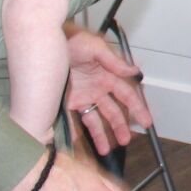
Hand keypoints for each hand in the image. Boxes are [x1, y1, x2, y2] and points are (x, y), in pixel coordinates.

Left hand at [63, 28, 149, 155]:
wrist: (43, 44)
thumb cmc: (70, 40)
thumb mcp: (95, 47)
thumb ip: (114, 62)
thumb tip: (135, 71)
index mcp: (107, 75)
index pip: (126, 95)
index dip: (138, 108)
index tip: (147, 122)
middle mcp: (97, 88)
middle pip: (113, 111)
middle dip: (121, 126)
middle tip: (127, 141)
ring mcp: (82, 97)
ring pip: (96, 119)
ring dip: (102, 134)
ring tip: (107, 150)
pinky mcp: (67, 102)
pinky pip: (75, 120)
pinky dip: (78, 132)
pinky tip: (80, 143)